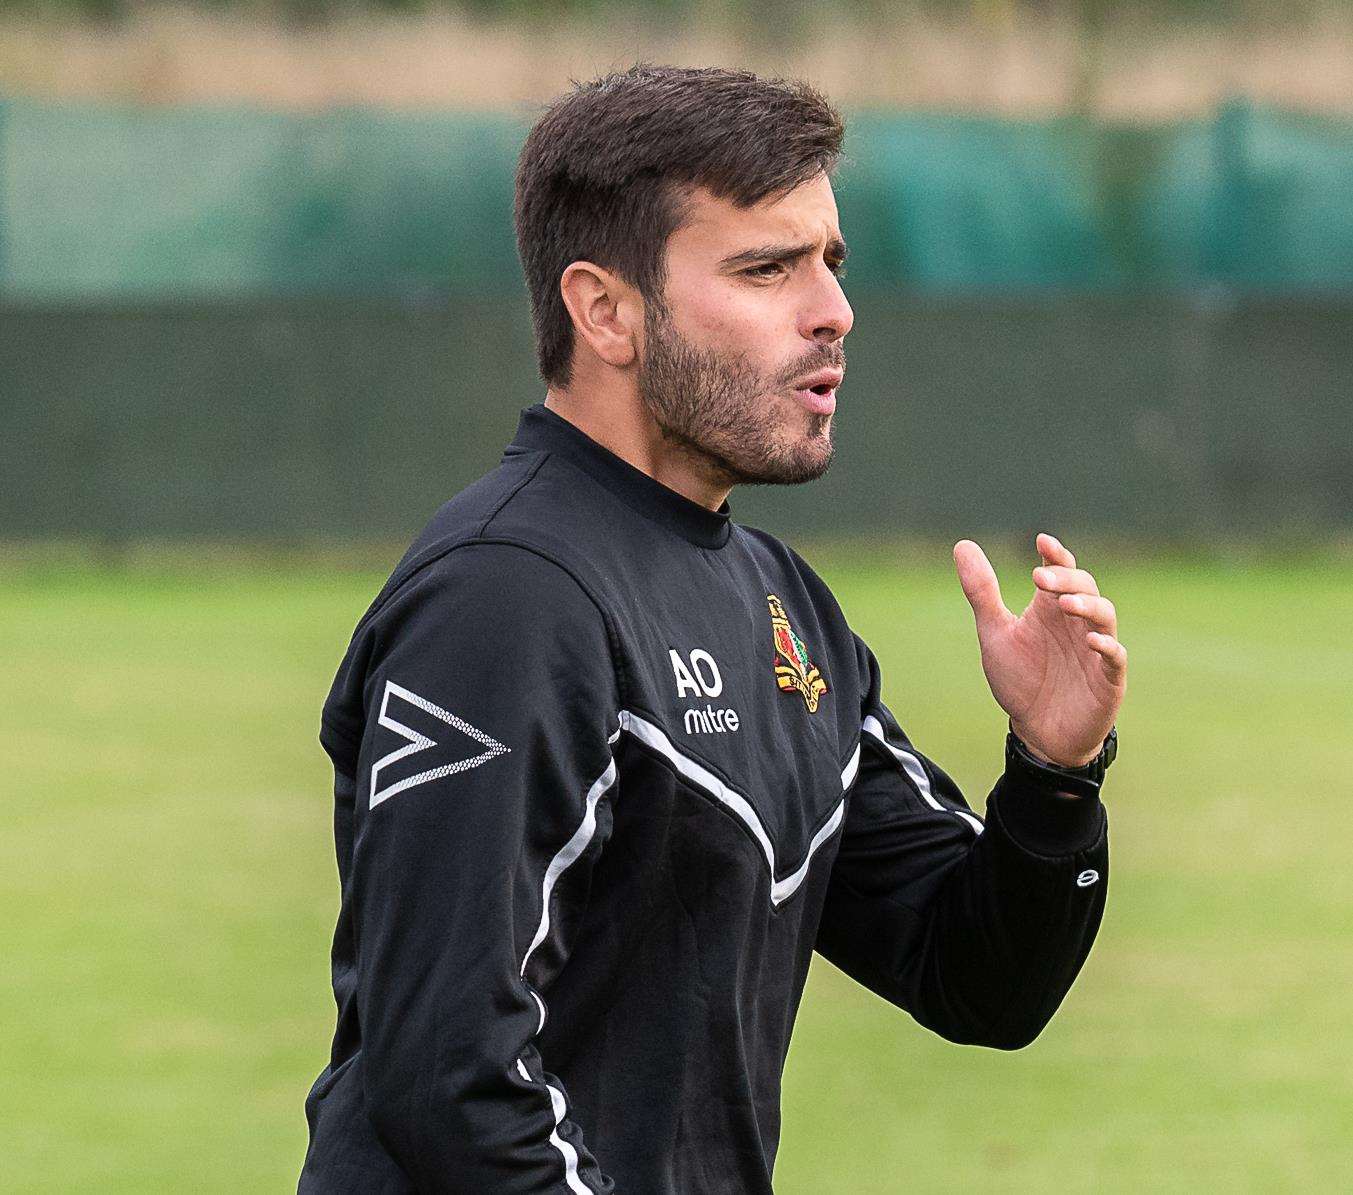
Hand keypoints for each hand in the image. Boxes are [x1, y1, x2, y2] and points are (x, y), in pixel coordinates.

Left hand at [953, 533, 1125, 766]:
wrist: (1037, 732)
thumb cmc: (1021, 679)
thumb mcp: (995, 633)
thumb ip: (981, 592)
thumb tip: (963, 544)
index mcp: (1051, 609)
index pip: (1061, 571)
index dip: (1056, 555)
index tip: (1041, 541)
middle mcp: (1077, 623)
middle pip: (1084, 587)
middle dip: (1065, 578)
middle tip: (1039, 578)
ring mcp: (1096, 650)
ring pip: (1105, 615)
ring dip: (1087, 605)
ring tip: (1064, 603)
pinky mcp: (1108, 679)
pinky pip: (1115, 657)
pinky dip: (1107, 646)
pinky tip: (1091, 641)